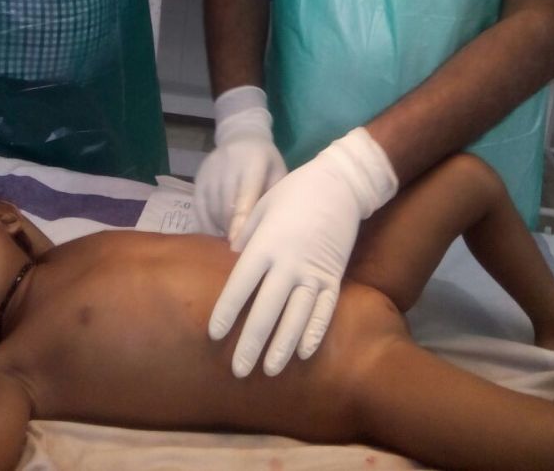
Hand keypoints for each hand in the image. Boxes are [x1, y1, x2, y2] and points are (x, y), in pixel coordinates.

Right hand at [193, 86, 286, 240]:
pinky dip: (208, 225)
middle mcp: (227, 166)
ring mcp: (210, 172)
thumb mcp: (278, 172)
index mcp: (253, 163)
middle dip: (232, 231)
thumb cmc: (266, 161)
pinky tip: (219, 232)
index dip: (240, 221)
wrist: (241, 136)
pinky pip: (199, 209)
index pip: (245, 196)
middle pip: (226, 206)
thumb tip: (269, 230)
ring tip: (233, 240)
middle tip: (241, 248)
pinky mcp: (198, 179)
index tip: (237, 244)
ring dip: (221, 229)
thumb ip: (274, 196)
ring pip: (212, 210)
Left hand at [208, 127, 398, 378]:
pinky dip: (315, 331)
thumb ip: (247, 237)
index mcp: (265, 244)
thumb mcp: (262, 207)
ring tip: (270, 370)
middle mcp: (288, 262)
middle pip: (267, 309)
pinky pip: (325, 308)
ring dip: (283, 345)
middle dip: (252, 341)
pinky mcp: (334, 275)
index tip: (214, 334)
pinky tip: (304, 352)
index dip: (227, 311)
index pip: (241, 285)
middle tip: (239, 370)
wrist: (339, 183)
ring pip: (297, 316)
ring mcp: (314, 270)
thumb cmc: (294, 192)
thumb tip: (234, 261)